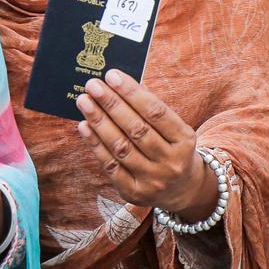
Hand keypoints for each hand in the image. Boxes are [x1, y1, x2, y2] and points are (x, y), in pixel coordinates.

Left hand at [76, 70, 213, 218]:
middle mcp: (170, 161)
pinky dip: (96, 144)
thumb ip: (152, 113)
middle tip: (93, 86)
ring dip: (99, 122)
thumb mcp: (176, 131)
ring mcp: (152, 180)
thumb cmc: (173, 149)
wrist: (182, 189)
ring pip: (120, 147)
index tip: (112, 76)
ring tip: (84, 102)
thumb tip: (120, 87)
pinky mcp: (133, 192)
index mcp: (184, 141)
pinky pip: (110, 166)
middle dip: (111, 104)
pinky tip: (85, 127)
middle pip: (136, 129)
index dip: (132, 93)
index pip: (156, 112)